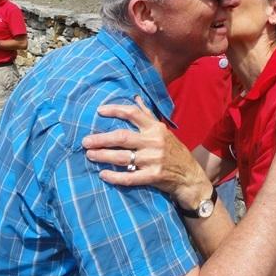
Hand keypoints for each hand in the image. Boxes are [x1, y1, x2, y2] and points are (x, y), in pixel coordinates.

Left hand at [82, 96, 210, 208]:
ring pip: (123, 157)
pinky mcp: (153, 176)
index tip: (99, 111)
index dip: (115, 110)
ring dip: (104, 156)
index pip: (133, 114)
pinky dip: (115, 177)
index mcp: (156, 128)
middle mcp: (154, 142)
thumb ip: (148, 115)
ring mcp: (154, 160)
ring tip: (90, 155)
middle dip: (101, 139)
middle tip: (85, 141)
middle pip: (122, 137)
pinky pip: (130, 178)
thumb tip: (135, 97)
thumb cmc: (174, 151)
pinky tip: (103, 175)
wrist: (190, 176)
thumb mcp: (164, 131)